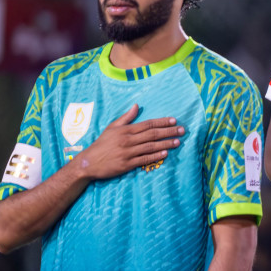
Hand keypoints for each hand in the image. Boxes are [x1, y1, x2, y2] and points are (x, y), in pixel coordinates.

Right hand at [69, 104, 184, 181]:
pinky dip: (156, 156)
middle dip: (169, 131)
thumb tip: (136, 106)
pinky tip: (166, 154)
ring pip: (151, 146)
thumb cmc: (101, 144)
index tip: (174, 121)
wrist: (88, 162)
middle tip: (182, 130)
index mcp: (125, 130)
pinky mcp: (127, 164)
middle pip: (152, 134)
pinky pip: (145, 159)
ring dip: (166, 144)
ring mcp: (128, 152)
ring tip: (178, 142)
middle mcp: (128, 140)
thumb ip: (126, 118)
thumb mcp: (111, 128)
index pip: (147, 124)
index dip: (162, 122)